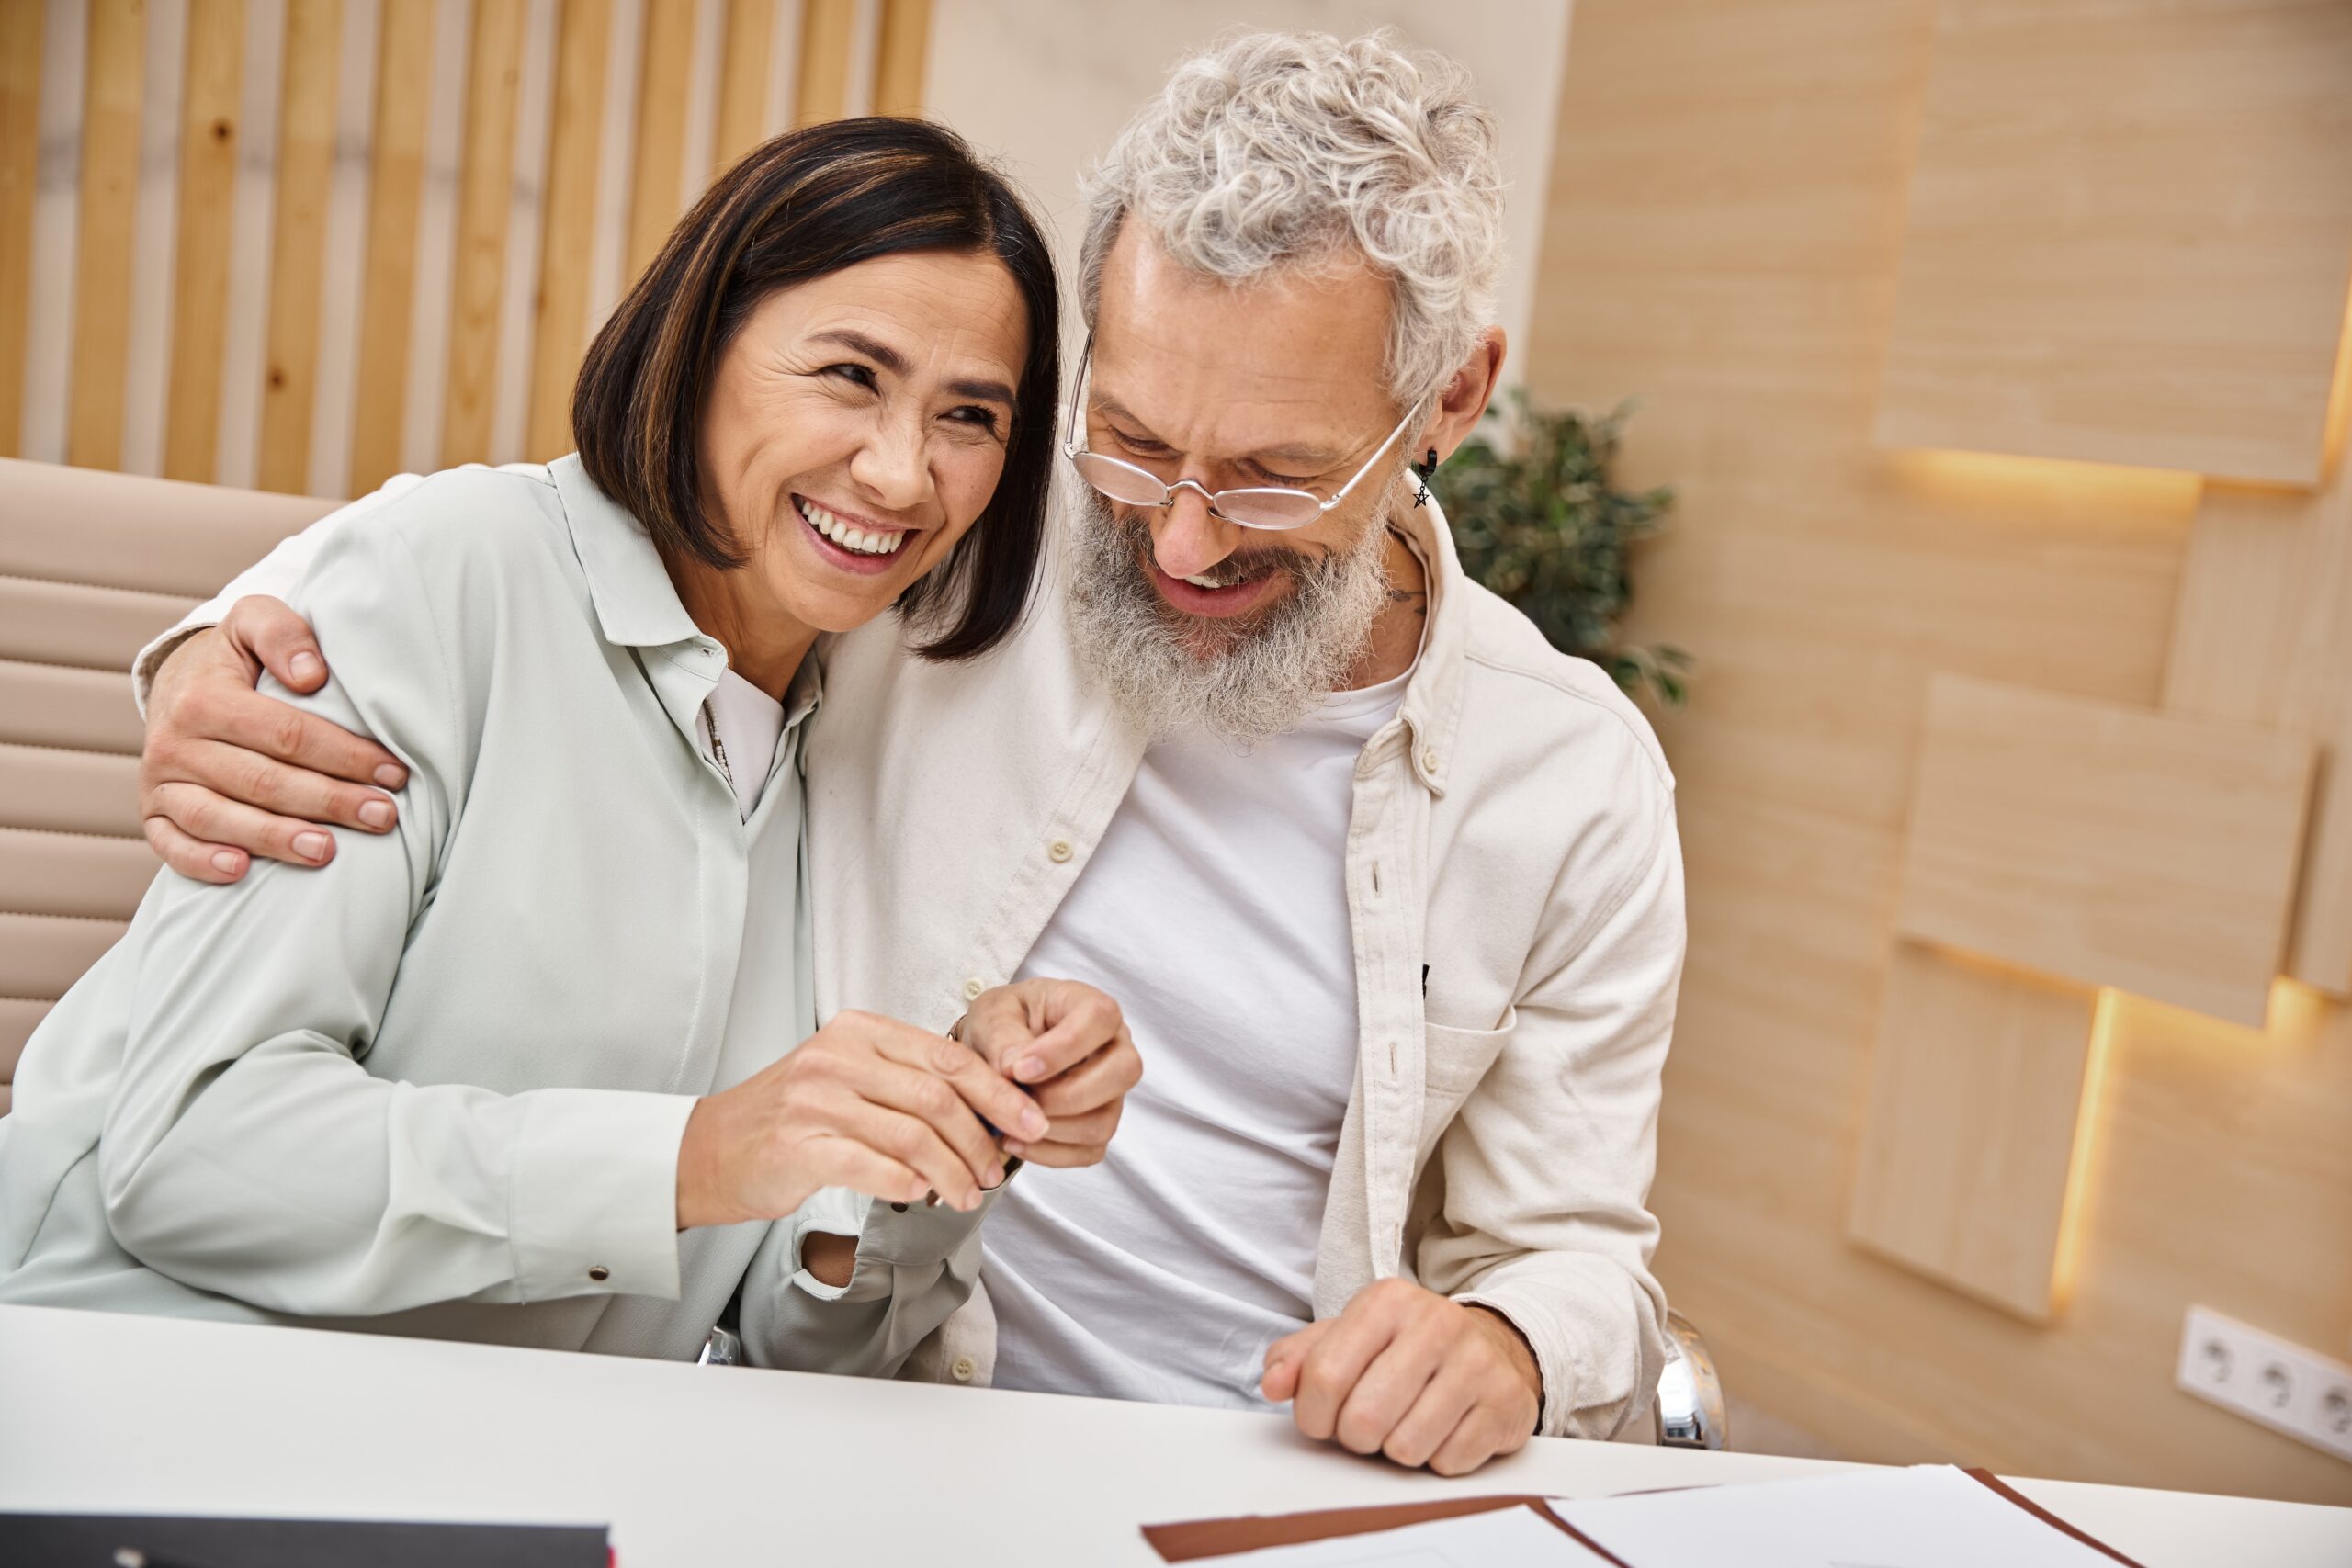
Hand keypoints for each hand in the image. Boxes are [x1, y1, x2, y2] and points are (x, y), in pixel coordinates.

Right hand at [141, 596, 408, 882]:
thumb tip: (312, 675)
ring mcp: (160, 782)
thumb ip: (284, 633)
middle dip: (329, 801)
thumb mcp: (253, 622)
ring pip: (220, 818)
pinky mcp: (153, 812)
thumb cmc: (234, 659)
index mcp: (204, 697)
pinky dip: (203, 862)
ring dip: (276, 839)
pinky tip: (243, 871)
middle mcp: (176, 742)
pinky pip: (171, 845)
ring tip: (329, 852)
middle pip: (262, 780)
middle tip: (383, 817)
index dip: (344, 755)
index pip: (287, 734)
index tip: (393, 773)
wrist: (177, 683)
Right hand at [674, 1010, 1050, 1228]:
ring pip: (912, 1135)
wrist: (711, 1150)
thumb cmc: (792, 1117)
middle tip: (1000, 1170)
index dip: (998, 1093)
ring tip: (968, 1194)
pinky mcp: (799, 1146)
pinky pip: (871, 1166)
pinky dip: (906, 1184)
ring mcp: (816, 1101)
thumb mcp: (850, 1076)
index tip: (1030, 1122)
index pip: (948, 1056)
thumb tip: (990, 1111)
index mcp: (859, 1030)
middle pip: (938, 1096)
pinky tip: (922, 1196)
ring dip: (952, 1172)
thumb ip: (908, 1081)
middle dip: (982, 1138)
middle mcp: (837, 1057)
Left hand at [956, 979, 1141, 1165]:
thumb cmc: (1002, 1025)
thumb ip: (1003, 1038)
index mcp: (1089, 1006)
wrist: (995, 1053)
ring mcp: (1111, 1090)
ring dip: (1054, 1129)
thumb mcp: (991, 1016)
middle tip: (1022, 1097)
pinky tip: (1016, 1141)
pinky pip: (1089, 1150)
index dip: (1065, 1048)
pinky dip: (1049, 1153)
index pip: (1100, 1018)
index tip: (1021, 1070)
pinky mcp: (1099, 1124)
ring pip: (1106, 1120)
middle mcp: (1113, 1047)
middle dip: (1068, 1095)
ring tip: (1010, 1123)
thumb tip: (1015, 1070)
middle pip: (1124, 1071)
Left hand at [1260, 1279, 1540, 1475]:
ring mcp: (1477, 1362)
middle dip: (1355, 1437)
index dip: (1312, 1414)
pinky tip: (1444, 1430)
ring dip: (1396, 1451)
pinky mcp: (1506, 1402)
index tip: (1322, 1417)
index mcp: (1387, 1301)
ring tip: (1406, 1424)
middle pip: (1364, 1419)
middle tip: (1367, 1425)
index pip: (1324, 1376)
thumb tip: (1272, 1384)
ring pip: (1406, 1447)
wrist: (1491, 1348)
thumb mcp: (1347, 1339)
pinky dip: (1438, 1459)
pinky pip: (1448, 1463)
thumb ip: (1298, 1358)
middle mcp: (1436, 1323)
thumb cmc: (1404, 1349)